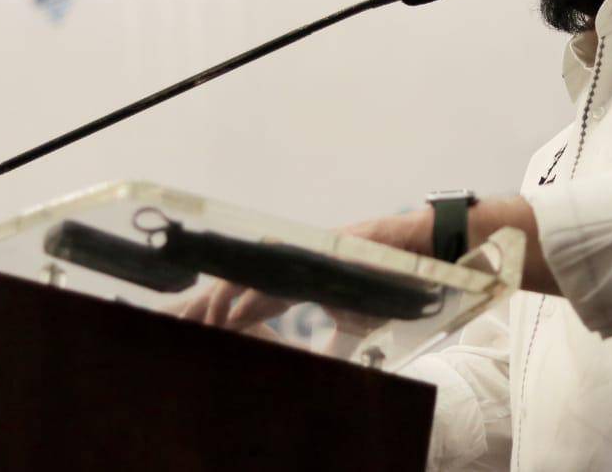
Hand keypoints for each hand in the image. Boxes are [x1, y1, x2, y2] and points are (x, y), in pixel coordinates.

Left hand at [167, 207, 434, 332]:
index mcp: (301, 279)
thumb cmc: (389, 282)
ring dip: (228, 299)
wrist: (419, 249)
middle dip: (218, 306)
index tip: (208, 337)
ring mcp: (304, 253)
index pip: (257, 298)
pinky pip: (279, 271)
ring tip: (206, 321)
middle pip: (246, 283)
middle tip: (192, 331)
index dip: (233, 316)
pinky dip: (257, 291)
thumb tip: (324, 363)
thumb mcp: (357, 319)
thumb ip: (335, 338)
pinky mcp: (315, 249)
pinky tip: (237, 307)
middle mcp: (296, 263)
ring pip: (255, 274)